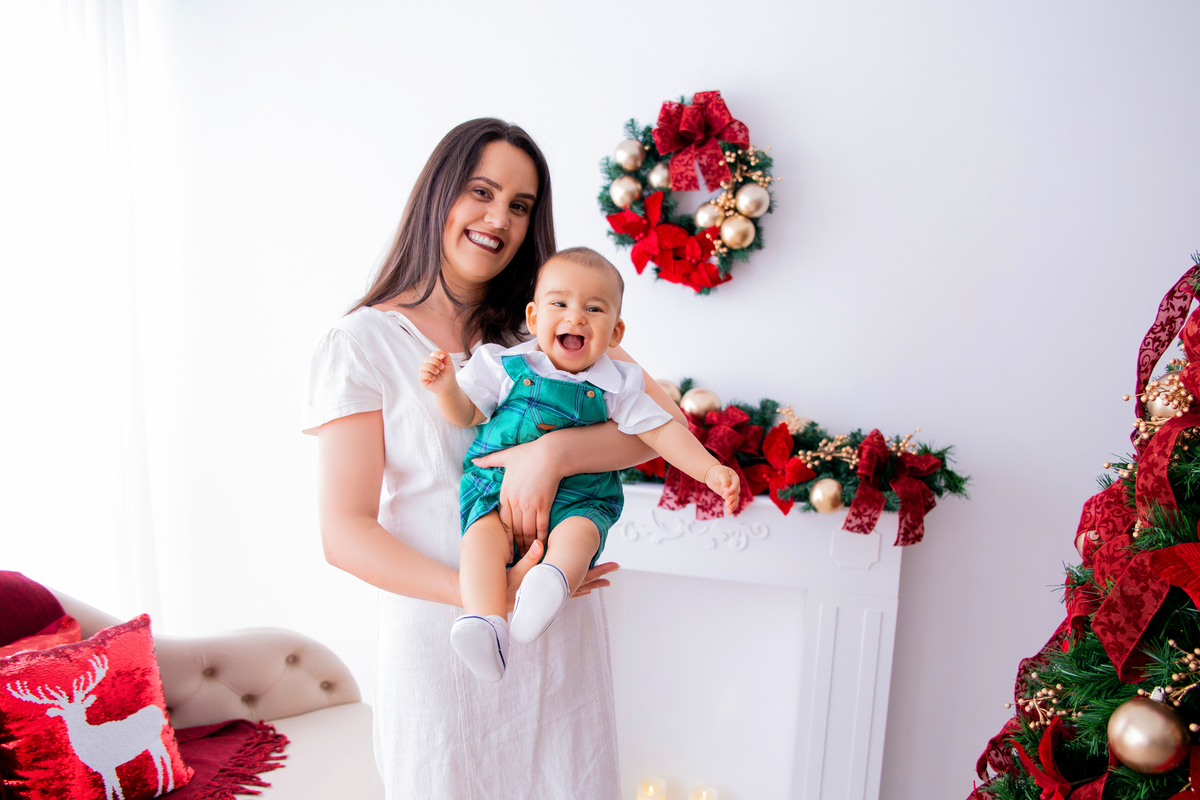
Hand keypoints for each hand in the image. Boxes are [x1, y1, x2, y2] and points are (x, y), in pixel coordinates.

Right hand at [418, 350, 455, 394]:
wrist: (448, 387)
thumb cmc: (448, 375)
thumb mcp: (449, 364)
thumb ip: (446, 356)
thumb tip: (438, 350)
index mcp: (435, 361)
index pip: (432, 354)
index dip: (436, 354)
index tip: (442, 357)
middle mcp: (428, 365)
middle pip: (427, 359)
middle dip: (435, 362)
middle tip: (442, 367)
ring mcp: (425, 372)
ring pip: (422, 366)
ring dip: (431, 368)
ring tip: (437, 372)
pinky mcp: (422, 379)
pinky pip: (422, 374)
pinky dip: (428, 375)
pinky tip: (434, 378)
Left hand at [471, 437, 562, 555]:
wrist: (550, 454)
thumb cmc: (529, 453)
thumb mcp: (506, 456)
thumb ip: (489, 460)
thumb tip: (473, 460)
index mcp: (505, 494)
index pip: (503, 522)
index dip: (506, 537)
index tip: (508, 548)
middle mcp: (515, 502)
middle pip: (515, 529)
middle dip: (517, 544)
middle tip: (519, 556)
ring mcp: (529, 505)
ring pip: (527, 531)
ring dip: (528, 544)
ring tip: (530, 553)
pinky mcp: (543, 505)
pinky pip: (541, 526)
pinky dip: (541, 537)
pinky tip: (542, 543)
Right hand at [505, 542, 618, 611]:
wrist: (497, 604)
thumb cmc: (506, 588)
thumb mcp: (517, 571)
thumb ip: (529, 557)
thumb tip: (540, 544)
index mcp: (556, 585)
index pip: (582, 577)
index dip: (598, 571)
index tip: (613, 566)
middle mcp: (558, 592)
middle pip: (584, 582)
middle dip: (600, 575)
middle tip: (616, 567)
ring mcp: (554, 596)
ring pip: (578, 589)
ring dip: (592, 583)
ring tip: (605, 582)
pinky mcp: (547, 597)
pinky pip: (568, 593)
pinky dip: (579, 589)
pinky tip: (584, 590)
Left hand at [704, 464, 740, 515]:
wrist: (711, 474)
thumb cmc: (716, 472)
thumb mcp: (720, 474)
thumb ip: (725, 481)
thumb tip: (727, 489)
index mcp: (734, 478)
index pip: (735, 485)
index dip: (731, 490)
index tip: (726, 494)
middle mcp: (735, 485)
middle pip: (735, 493)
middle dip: (732, 499)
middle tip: (727, 503)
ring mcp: (732, 491)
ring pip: (734, 499)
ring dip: (732, 505)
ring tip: (729, 511)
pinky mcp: (727, 495)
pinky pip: (731, 502)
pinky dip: (731, 507)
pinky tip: (729, 512)